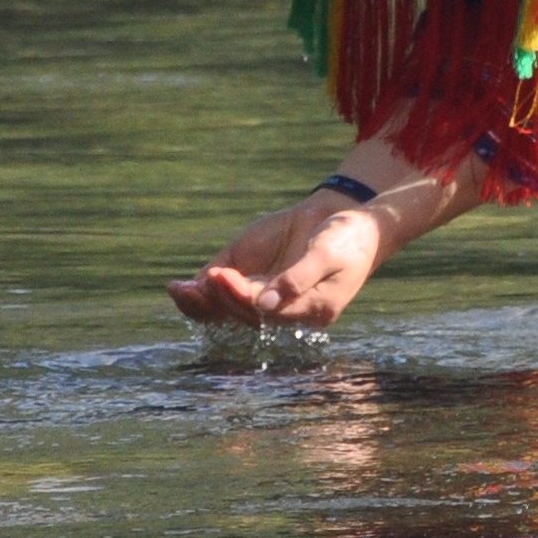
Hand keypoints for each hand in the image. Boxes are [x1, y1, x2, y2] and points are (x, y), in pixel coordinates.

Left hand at [171, 192, 390, 328]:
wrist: (357, 223)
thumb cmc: (348, 236)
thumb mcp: (329, 251)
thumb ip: (299, 277)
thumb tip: (265, 304)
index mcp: (314, 308)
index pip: (268, 310)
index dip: (241, 296)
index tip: (220, 275)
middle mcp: (290, 311)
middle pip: (247, 313)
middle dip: (221, 297)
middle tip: (201, 277)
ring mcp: (274, 299)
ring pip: (233, 312)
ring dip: (205, 302)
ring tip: (179, 289)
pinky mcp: (261, 284)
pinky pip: (229, 299)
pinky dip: (204, 297)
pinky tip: (182, 288)